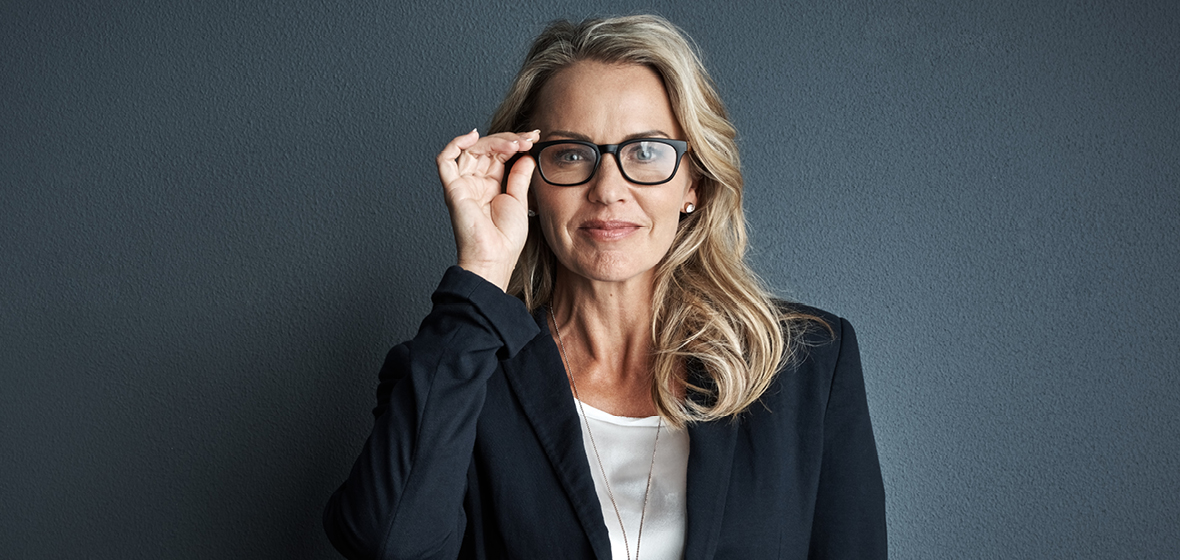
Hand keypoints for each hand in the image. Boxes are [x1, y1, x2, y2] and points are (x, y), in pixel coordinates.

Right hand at [437, 129, 538, 290]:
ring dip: (493, 141)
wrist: (495, 257)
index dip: (514, 143)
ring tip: (514, 143)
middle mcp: (475, 182)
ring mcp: (463, 184)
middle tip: (527, 139)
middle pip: (486, 148)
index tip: (533, 138)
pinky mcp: (452, 189)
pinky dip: (455, 144)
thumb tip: (526, 154)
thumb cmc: (505, 238)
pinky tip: (472, 136)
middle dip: (507, 140)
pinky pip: (445, 160)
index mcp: (491, 185)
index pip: (498, 154)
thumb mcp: (520, 200)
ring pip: (471, 149)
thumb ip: (520, 176)